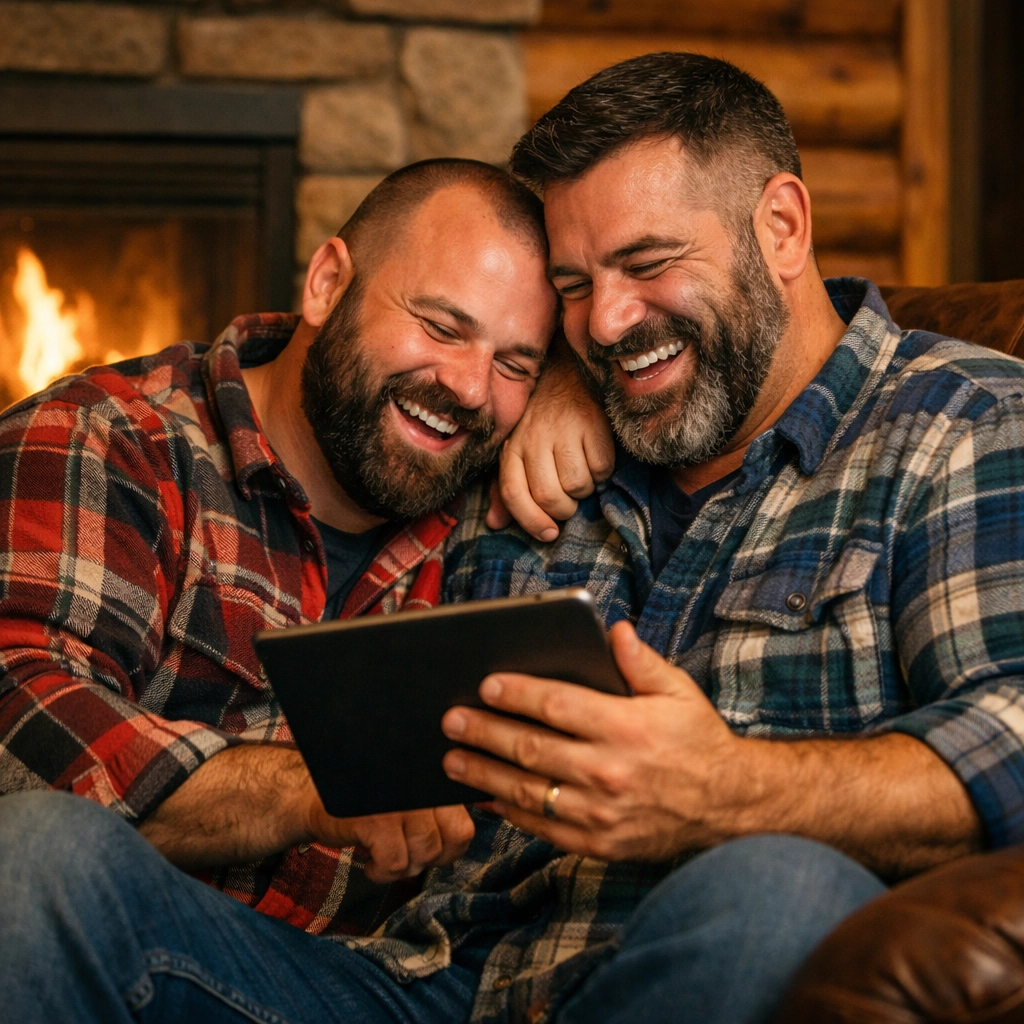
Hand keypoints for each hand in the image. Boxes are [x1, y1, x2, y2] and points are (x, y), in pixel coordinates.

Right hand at [304, 799, 474, 882]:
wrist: (311, 795)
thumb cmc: (370, 800)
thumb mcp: (410, 795)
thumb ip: (438, 808)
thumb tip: (462, 842)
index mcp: (433, 779)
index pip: (465, 826)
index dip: (450, 847)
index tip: (430, 849)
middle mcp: (421, 785)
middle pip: (451, 840)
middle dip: (431, 857)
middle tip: (408, 853)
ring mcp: (400, 801)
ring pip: (424, 853)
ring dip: (404, 865)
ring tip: (385, 852)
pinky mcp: (376, 819)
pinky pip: (395, 863)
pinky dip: (381, 872)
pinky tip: (370, 860)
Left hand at [440, 622, 747, 862]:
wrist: (729, 807)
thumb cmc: (698, 741)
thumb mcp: (678, 692)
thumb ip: (641, 661)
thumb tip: (613, 630)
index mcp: (626, 727)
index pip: (557, 705)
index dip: (517, 693)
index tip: (485, 684)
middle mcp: (609, 771)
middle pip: (530, 748)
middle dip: (484, 732)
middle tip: (452, 720)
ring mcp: (601, 812)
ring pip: (528, 790)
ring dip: (484, 774)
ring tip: (452, 759)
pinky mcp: (598, 842)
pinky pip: (543, 827)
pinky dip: (510, 812)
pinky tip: (485, 796)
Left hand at [487, 352, 613, 540]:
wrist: (568, 374)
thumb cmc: (541, 423)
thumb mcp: (517, 450)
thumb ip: (507, 488)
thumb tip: (495, 523)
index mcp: (512, 446)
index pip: (512, 492)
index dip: (530, 520)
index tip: (549, 533)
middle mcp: (533, 437)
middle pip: (547, 495)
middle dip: (563, 510)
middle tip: (569, 502)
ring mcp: (563, 429)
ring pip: (577, 485)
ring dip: (584, 490)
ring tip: (582, 474)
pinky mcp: (592, 423)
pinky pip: (601, 468)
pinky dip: (602, 472)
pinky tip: (595, 458)